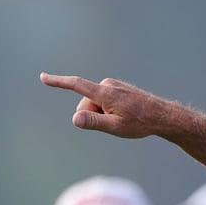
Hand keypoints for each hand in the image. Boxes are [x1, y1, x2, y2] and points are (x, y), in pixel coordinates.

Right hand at [40, 73, 165, 138]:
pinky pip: (104, 101)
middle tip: (115, 123)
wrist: (162, 115)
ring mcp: (113, 85)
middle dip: (93, 114)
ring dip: (103, 113)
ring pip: (95, 103)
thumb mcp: (115, 127)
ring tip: (123, 119)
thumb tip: (75, 119)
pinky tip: (125, 115)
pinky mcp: (118, 88)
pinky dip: (108, 109)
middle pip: (86, 102)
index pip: (76, 85)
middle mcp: (107, 85)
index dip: (58, 82)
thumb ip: (94, 122)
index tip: (43, 77)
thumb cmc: (140, 123)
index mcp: (104, 93)